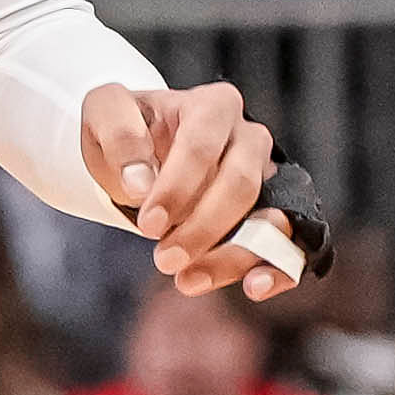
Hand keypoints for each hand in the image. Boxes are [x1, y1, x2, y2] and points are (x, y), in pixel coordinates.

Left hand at [77, 76, 288, 297]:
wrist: (144, 156)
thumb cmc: (129, 133)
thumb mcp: (104, 113)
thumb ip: (118, 135)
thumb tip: (140, 182)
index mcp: (213, 106)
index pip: (203, 146)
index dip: (177, 188)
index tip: (147, 225)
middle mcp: (249, 138)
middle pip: (240, 185)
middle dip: (201, 228)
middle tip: (163, 260)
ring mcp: (266, 178)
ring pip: (269, 219)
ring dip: (231, 256)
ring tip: (188, 280)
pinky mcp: (273, 215)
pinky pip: (290, 245)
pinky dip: (277, 269)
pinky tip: (253, 288)